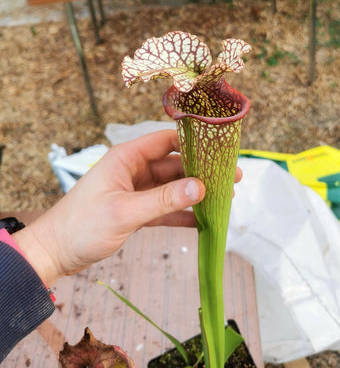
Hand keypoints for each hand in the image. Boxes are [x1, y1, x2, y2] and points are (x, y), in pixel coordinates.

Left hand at [14, 130, 239, 286]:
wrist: (55, 252)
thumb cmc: (81, 226)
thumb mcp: (125, 212)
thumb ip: (163, 200)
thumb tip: (200, 188)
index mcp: (127, 158)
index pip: (166, 140)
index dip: (193, 142)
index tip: (219, 149)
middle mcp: (134, 170)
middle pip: (175, 164)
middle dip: (202, 172)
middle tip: (232, 178)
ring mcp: (136, 190)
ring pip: (172, 187)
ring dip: (195, 193)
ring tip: (225, 197)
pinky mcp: (136, 210)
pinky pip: (165, 207)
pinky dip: (182, 212)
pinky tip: (202, 220)